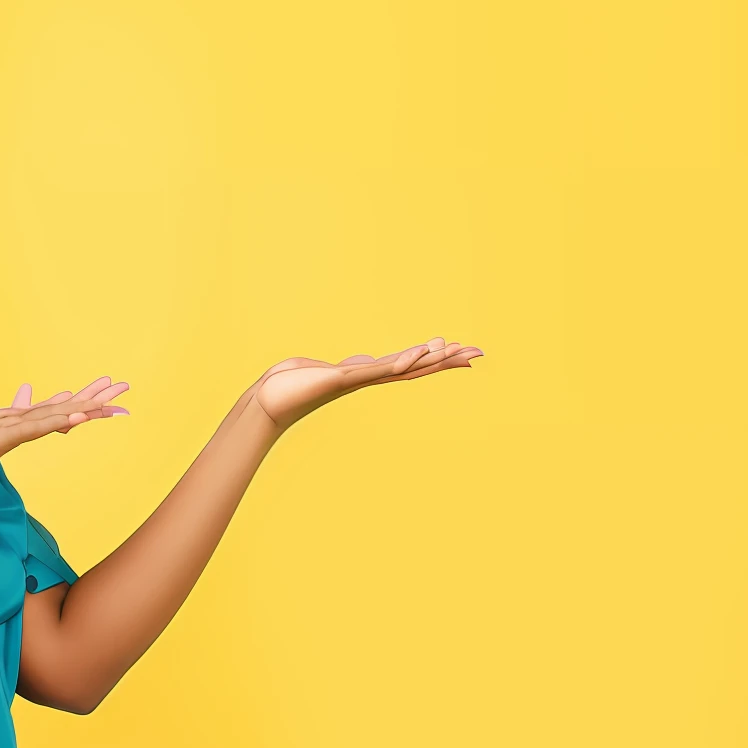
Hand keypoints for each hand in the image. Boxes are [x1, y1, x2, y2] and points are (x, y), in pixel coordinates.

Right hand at [0, 377, 130, 502]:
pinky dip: (58, 420)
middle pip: (63, 405)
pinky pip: (36, 428)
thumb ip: (0, 434)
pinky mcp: (2, 437)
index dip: (82, 402)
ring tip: (111, 398)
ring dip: (85, 405)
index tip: (106, 396)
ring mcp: (10, 426)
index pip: (56, 410)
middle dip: (94, 396)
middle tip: (122, 384)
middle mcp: (17, 418)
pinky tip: (78, 416)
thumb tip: (12, 426)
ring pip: (55, 413)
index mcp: (16, 423)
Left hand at [248, 337, 482, 432]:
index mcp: (369, 375)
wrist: (270, 400)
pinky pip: (376, 369)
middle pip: (417, 368)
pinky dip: (398, 362)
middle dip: (447, 360)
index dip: (440, 360)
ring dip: (429, 359)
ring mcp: (358, 379)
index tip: (467, 354)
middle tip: (478, 352)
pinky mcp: (342, 377)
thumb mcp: (333, 370)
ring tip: (453, 348)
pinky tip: (416, 355)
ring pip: (402, 368)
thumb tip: (364, 362)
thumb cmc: (296, 385)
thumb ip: (352, 367)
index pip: (412, 366)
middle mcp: (369, 379)